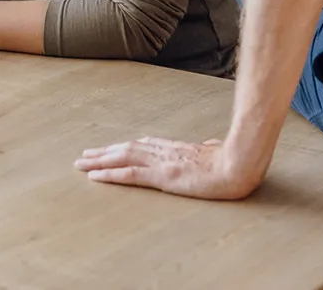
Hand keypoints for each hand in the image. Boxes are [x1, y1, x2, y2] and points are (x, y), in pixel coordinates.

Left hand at [74, 137, 261, 199]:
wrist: (241, 163)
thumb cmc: (234, 159)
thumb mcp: (217, 152)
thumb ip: (208, 149)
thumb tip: (209, 145)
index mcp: (177, 148)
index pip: (143, 145)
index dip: (123, 147)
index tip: (109, 149)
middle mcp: (165, 151)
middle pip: (128, 148)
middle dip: (104, 152)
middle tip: (84, 155)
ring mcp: (163, 162)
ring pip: (123, 158)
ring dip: (100, 161)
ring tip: (82, 164)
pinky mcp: (164, 176)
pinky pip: (131, 175)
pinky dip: (111, 174)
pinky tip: (97, 176)